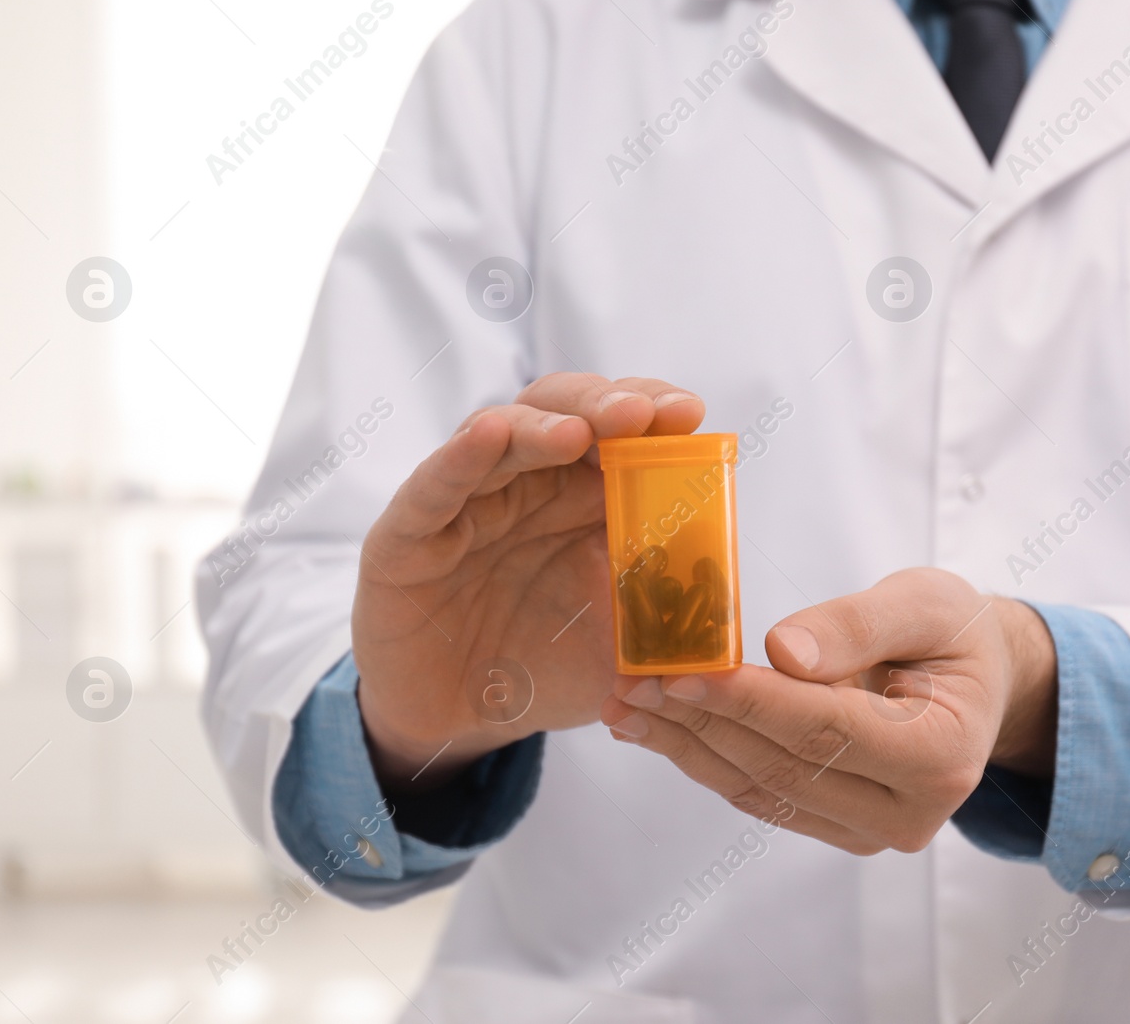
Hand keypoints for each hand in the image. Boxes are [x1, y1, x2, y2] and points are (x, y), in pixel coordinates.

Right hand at [352, 373, 704, 790]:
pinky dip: (459, 459)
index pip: (619, 434)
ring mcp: (465, 504)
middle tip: (641, 415)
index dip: (652, 416)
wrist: (461, 723)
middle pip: (564, 415)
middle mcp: (526, 486)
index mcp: (582, 500)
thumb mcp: (617, 646)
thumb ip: (661, 620)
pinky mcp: (407, 536)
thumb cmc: (543, 668)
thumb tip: (721, 613)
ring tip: (578, 431)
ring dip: (541, 425)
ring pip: (498, 437)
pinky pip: (433, 489)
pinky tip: (487, 435)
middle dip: (606, 407)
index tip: (688, 414)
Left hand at [598, 569, 1056, 853]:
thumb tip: (784, 651)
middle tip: (629, 680)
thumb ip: (859, 624)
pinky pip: (759, 794)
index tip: (681, 672)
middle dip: (699, 721)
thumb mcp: (926, 603)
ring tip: (624, 702)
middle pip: (784, 765)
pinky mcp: (835, 828)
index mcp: (941, 756)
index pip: (826, 729)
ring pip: (759, 787)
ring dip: (684, 745)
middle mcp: (909, 813)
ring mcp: (870, 831)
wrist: (973, 678)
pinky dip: (702, 757)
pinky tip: (654, 726)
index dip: (750, 701)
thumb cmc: (953, 632)